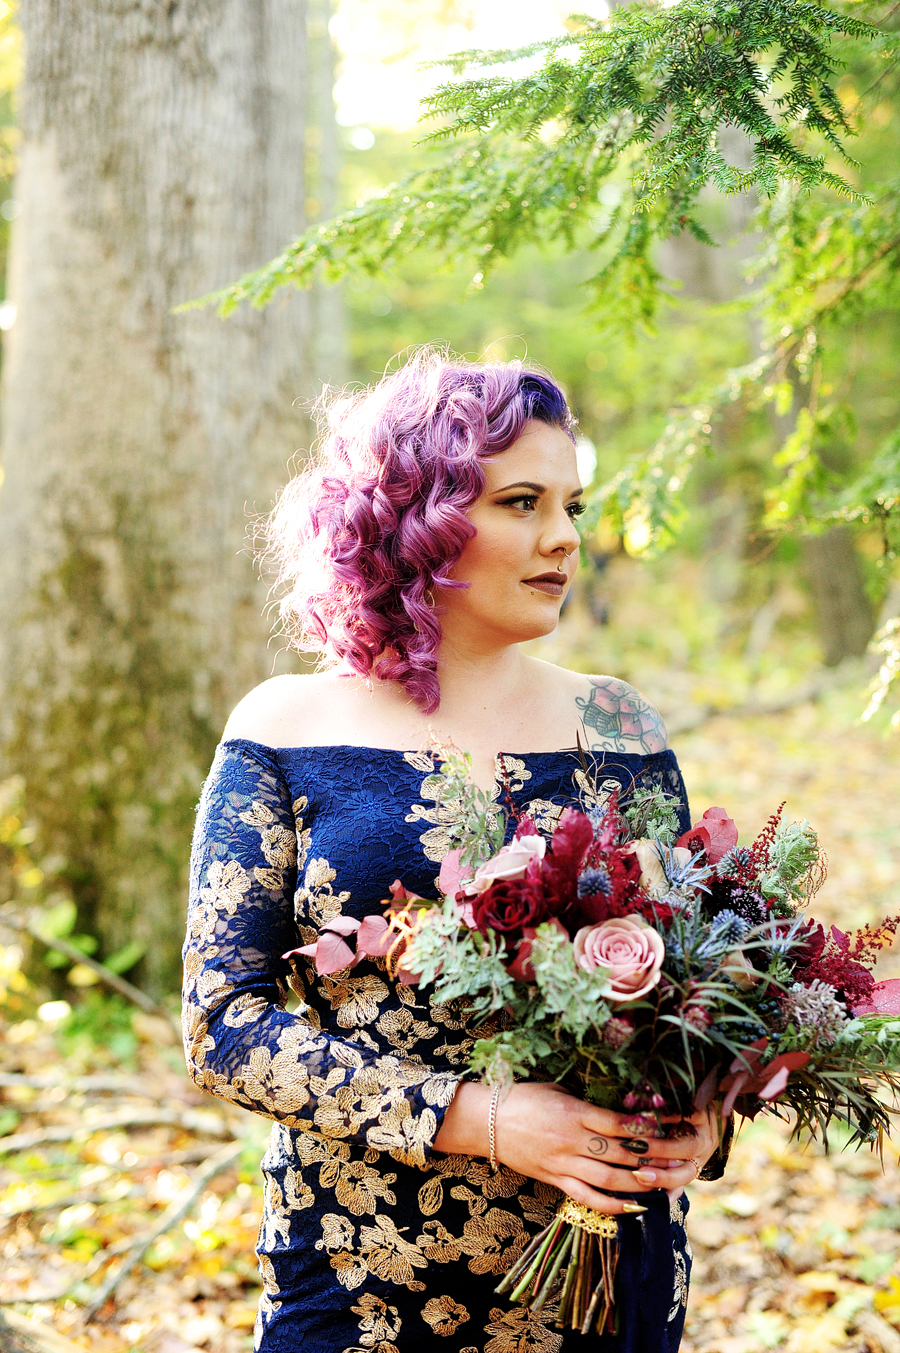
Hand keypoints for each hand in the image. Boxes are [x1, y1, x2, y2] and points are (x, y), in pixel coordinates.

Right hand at [434, 1082, 715, 1215]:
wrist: (485, 1120)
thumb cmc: (522, 1096)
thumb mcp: (558, 1089)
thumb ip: (588, 1102)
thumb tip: (624, 1107)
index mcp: (575, 1112)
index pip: (622, 1124)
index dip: (651, 1127)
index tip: (675, 1125)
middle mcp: (573, 1141)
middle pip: (623, 1154)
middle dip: (657, 1157)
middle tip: (683, 1158)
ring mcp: (563, 1163)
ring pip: (610, 1180)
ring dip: (641, 1183)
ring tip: (666, 1183)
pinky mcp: (554, 1179)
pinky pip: (587, 1197)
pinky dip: (611, 1205)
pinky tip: (633, 1207)